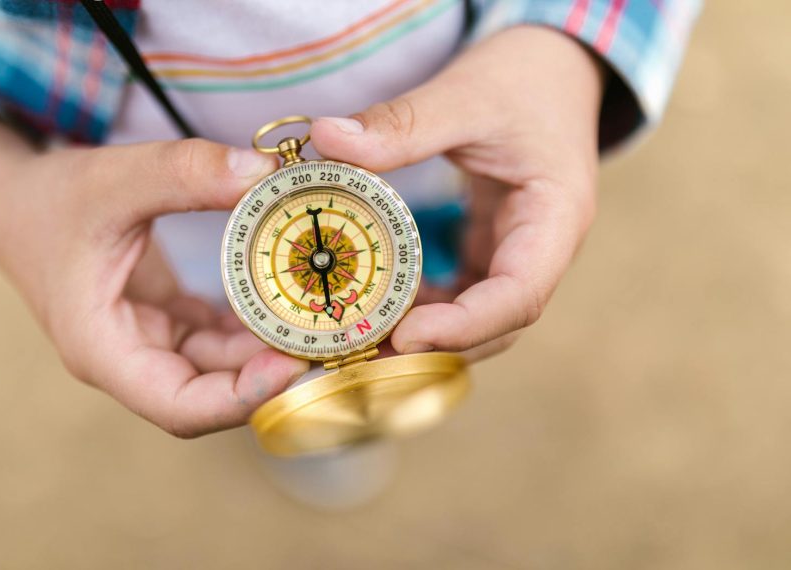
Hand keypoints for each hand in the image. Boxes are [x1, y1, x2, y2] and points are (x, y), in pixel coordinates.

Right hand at [0, 115, 308, 436]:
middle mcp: (130, 359)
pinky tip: (290, 299)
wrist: (13, 202)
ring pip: (221, 367)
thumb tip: (263, 172)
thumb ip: (184, 172)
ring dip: (269, 348)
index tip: (292, 362)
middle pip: (211, 394)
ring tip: (322, 317)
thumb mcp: (113, 178)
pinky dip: (253, 324)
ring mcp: (149, 344)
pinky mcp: (165, 324)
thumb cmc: (49, 198)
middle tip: (329, 339)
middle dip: (270, 373)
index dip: (240, 397)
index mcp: (104, 350)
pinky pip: (218, 339)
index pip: (180, 406)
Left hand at [311, 26, 604, 359]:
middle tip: (364, 355)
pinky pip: (459, 296)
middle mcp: (541, 251)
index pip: (519, 296)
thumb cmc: (525, 78)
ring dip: (423, 338)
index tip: (403, 334)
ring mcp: (516, 255)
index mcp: (555, 219)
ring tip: (359, 343)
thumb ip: (402, 123)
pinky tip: (377, 308)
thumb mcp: (466, 94)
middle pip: (495, 325)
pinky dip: (421, 310)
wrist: (553, 68)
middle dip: (434, 348)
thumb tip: (328, 139)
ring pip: (475, 319)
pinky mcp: (491, 250)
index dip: (463, 326)